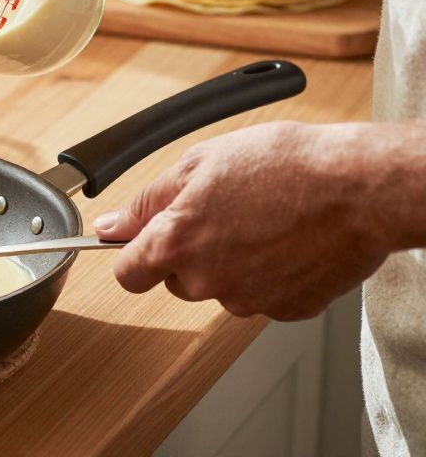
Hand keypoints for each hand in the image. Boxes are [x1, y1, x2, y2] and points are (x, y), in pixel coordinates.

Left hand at [93, 121, 406, 320]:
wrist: (359, 186)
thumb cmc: (285, 165)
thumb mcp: (199, 162)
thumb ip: (147, 202)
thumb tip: (113, 225)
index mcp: (177, 244)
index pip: (128, 274)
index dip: (133, 255)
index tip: (142, 243)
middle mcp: (208, 281)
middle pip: (177, 281)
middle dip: (189, 253)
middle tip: (222, 214)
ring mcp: (250, 300)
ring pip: (221, 288)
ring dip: (231, 263)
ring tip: (263, 221)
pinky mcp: (288, 309)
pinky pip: (263, 295)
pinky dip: (269, 274)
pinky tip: (287, 241)